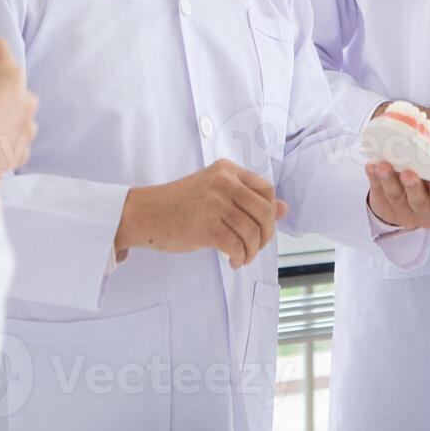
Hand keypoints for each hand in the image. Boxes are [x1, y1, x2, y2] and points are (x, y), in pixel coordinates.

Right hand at [115, 159, 288, 269]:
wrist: (145, 213)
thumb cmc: (179, 204)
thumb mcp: (215, 192)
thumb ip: (247, 198)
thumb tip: (284, 209)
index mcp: (227, 170)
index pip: (266, 189)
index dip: (270, 212)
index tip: (261, 227)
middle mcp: (224, 182)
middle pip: (264, 212)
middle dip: (266, 235)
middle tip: (255, 247)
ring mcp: (215, 203)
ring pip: (252, 232)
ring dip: (251, 251)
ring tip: (242, 257)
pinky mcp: (206, 226)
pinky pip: (237, 245)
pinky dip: (239, 257)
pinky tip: (232, 261)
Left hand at [364, 125, 429, 230]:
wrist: (413, 197)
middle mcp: (426, 213)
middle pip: (419, 202)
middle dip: (413, 188)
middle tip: (409, 173)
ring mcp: (404, 213)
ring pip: (396, 198)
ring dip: (388, 181)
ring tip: (382, 165)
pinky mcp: (386, 209)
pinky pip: (378, 195)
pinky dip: (374, 180)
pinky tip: (371, 166)